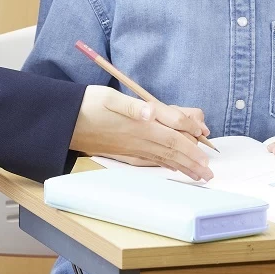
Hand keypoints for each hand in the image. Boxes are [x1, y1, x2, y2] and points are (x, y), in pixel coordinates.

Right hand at [70, 86, 213, 181]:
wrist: (65, 122)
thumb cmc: (87, 105)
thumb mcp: (108, 97)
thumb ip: (131, 105)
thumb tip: (149, 111)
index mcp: (140, 125)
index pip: (173, 134)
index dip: (191, 138)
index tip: (206, 140)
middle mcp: (139, 140)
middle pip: (172, 152)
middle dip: (193, 162)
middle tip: (209, 173)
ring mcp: (132, 149)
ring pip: (163, 159)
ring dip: (183, 168)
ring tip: (199, 176)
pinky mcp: (126, 152)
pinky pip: (151, 161)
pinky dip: (166, 165)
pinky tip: (173, 168)